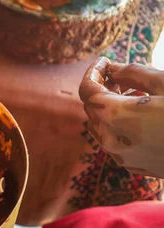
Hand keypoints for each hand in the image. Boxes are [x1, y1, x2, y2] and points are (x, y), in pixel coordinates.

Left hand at [79, 57, 163, 177]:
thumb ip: (133, 74)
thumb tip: (112, 69)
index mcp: (116, 116)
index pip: (87, 91)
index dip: (93, 72)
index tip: (104, 60)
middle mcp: (111, 140)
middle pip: (91, 108)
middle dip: (100, 88)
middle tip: (118, 74)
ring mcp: (121, 157)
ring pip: (99, 127)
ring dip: (108, 108)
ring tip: (133, 93)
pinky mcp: (133, 166)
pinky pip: (113, 141)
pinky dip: (117, 125)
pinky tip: (140, 115)